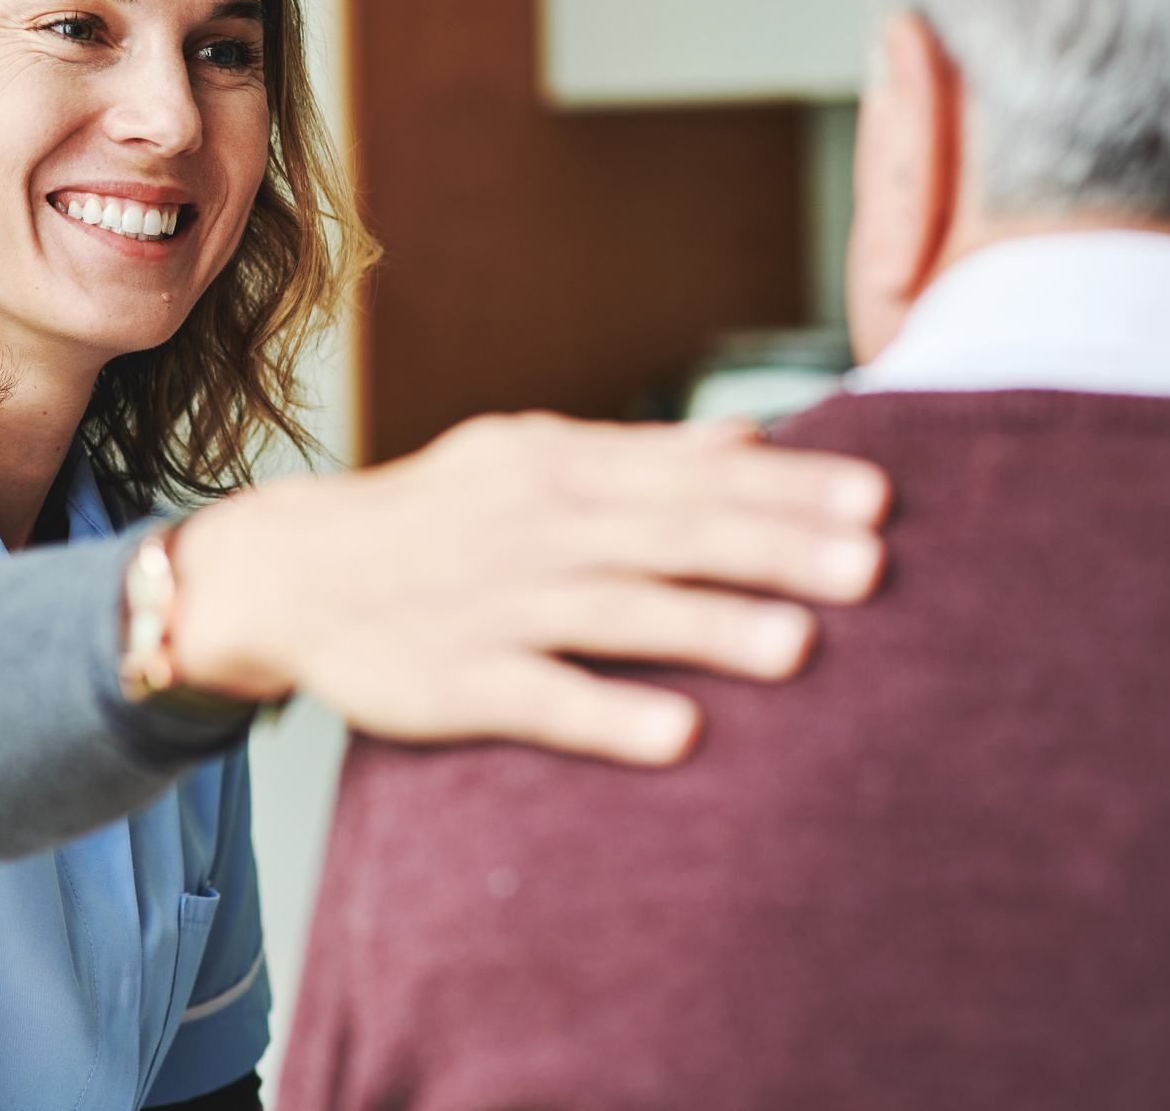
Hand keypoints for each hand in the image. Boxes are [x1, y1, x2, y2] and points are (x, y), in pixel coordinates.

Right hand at [167, 412, 888, 765]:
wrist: (291, 570)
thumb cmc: (434, 514)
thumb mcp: (527, 456)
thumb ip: (642, 452)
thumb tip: (757, 436)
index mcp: (558, 466)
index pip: (690, 473)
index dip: (786, 488)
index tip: (878, 500)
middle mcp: (534, 527)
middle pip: (668, 534)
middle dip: (772, 547)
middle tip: (872, 567)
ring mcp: (494, 604)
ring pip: (615, 611)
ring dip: (708, 626)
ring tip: (801, 645)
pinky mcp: (456, 680)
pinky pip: (539, 696)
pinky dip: (607, 713)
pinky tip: (680, 734)